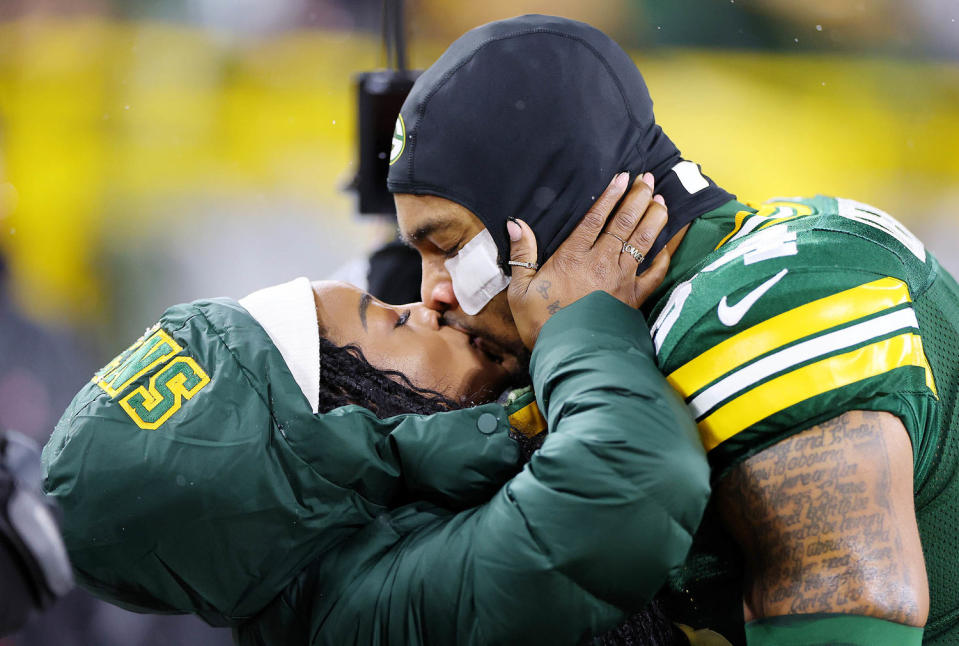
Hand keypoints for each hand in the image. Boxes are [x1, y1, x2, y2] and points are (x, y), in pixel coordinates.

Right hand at [507, 171, 669, 348]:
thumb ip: (522, 254)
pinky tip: (668, 245)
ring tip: (662, 201)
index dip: (610, 196)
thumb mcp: (520, 290)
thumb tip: (516, 223)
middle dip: (638, 198)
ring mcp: (621, 280)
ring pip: (643, 242)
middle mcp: (601, 263)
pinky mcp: (634, 299)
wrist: (569, 355)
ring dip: (654, 218)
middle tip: (648, 180)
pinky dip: (664, 258)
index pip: (596, 219)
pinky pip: (655, 274)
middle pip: (625, 223)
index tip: (622, 177)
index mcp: (573, 257)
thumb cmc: (541, 324)